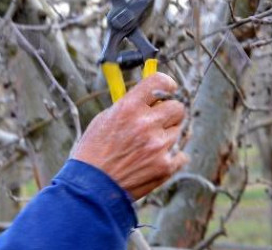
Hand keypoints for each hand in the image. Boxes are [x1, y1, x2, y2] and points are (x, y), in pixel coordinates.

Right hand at [72, 73, 187, 199]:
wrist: (91, 189)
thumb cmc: (94, 153)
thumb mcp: (105, 119)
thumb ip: (131, 105)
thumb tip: (152, 95)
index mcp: (129, 107)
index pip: (160, 82)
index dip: (166, 85)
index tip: (166, 90)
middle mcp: (146, 124)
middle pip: (177, 107)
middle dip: (169, 113)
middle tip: (157, 122)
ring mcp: (158, 146)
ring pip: (179, 131)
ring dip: (167, 136)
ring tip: (147, 147)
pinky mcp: (165, 166)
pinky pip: (181, 154)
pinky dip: (171, 157)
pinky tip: (153, 161)